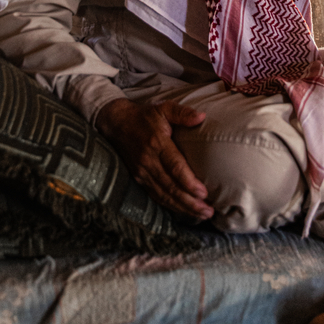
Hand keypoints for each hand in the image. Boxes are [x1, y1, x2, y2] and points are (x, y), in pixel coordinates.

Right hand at [96, 97, 214, 219]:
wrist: (116, 123)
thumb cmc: (144, 116)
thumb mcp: (163, 108)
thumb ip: (182, 113)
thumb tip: (202, 117)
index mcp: (157, 143)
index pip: (174, 167)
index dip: (189, 182)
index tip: (204, 193)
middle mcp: (148, 161)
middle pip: (170, 187)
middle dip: (190, 202)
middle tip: (208, 212)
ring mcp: (142, 172)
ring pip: (163, 195)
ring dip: (183, 208)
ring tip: (201, 215)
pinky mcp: (138, 178)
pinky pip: (155, 196)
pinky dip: (170, 206)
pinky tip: (184, 211)